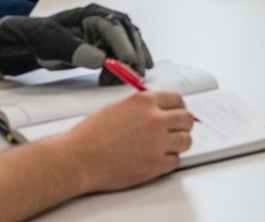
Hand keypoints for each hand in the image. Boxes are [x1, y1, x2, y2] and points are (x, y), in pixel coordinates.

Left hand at [0, 4, 152, 79]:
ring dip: (133, 59)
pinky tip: (134, 70)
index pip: (115, 28)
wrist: (34, 42)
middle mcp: (105, 18)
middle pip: (128, 33)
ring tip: (130, 77)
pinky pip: (124, 49)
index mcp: (93, 14)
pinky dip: (130, 60)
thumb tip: (102, 60)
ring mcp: (107, 29)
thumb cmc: (43, 39)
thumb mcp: (56, 45)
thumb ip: (78, 51)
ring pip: (130, 41)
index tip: (130, 63)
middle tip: (136, 74)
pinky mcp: (106, 41)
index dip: (124, 45)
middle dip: (134, 53)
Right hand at [62, 91, 192, 191]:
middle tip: (177, 130)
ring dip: (178, 143)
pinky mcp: (154, 165)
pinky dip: (169, 161)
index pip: (177, 100)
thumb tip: (159, 107)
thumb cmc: (91, 135)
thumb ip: (143, 105)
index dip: (178, 108)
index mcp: (146, 101)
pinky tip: (157, 160)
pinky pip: (175, 161)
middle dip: (183, 125)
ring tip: (167, 146)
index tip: (177, 114)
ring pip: (185, 140)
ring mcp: (157, 142)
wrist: (78, 159)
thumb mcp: (119, 106)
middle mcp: (155, 119)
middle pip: (186, 119)